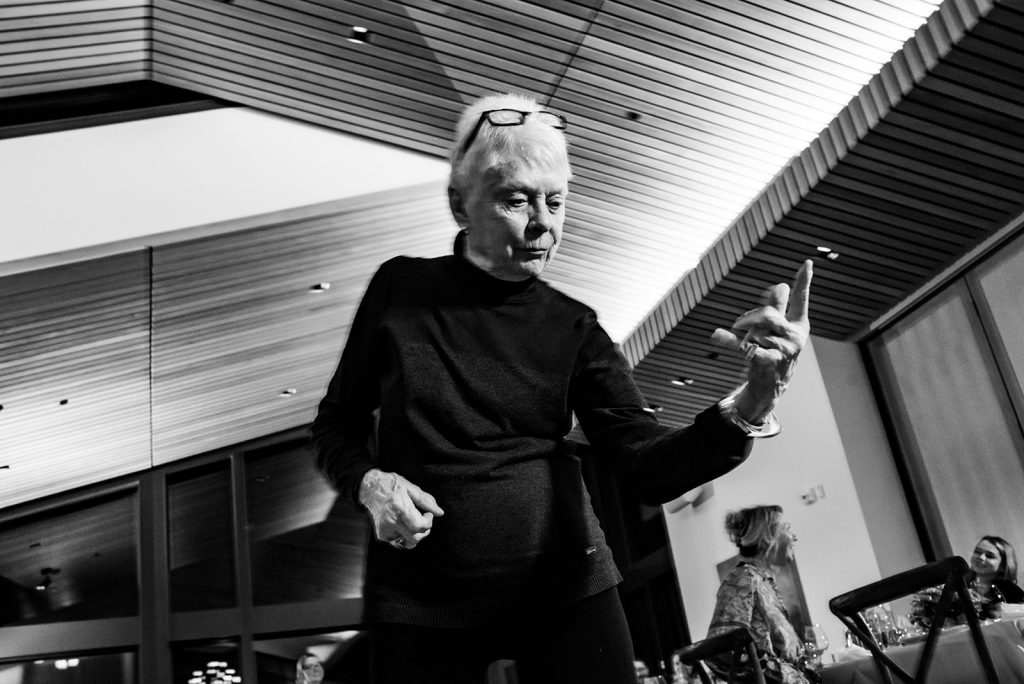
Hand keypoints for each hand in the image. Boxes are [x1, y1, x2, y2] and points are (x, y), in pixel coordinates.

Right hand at [359, 468, 443, 549]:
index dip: (429, 522)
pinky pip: (400, 541)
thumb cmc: (392, 486)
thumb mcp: (411, 488)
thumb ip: (426, 501)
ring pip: (408, 542)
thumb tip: (439, 513)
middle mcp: (391, 521)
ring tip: (413, 522)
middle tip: (423, 520)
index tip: (428, 514)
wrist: (370, 489)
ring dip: (415, 535)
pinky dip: (405, 534)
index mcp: (400, 507)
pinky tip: (402, 523)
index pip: (420, 526)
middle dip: (424, 531)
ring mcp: (385, 529)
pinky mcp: (382, 535)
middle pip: (415, 538)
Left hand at [711, 260, 812, 422]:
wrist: (772, 386)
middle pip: (768, 314)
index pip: (800, 300)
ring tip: (746, 344)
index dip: (804, 281)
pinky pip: (745, 346)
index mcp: (799, 326)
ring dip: (745, 334)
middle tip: (740, 324)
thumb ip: (777, 308)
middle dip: (751, 318)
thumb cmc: (775, 353)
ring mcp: (784, 350)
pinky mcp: (768, 361)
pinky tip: (716, 334)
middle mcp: (795, 336)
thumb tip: (779, 286)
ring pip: (757, 329)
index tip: (808, 262)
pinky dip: (729, 340)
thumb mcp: (778, 330)